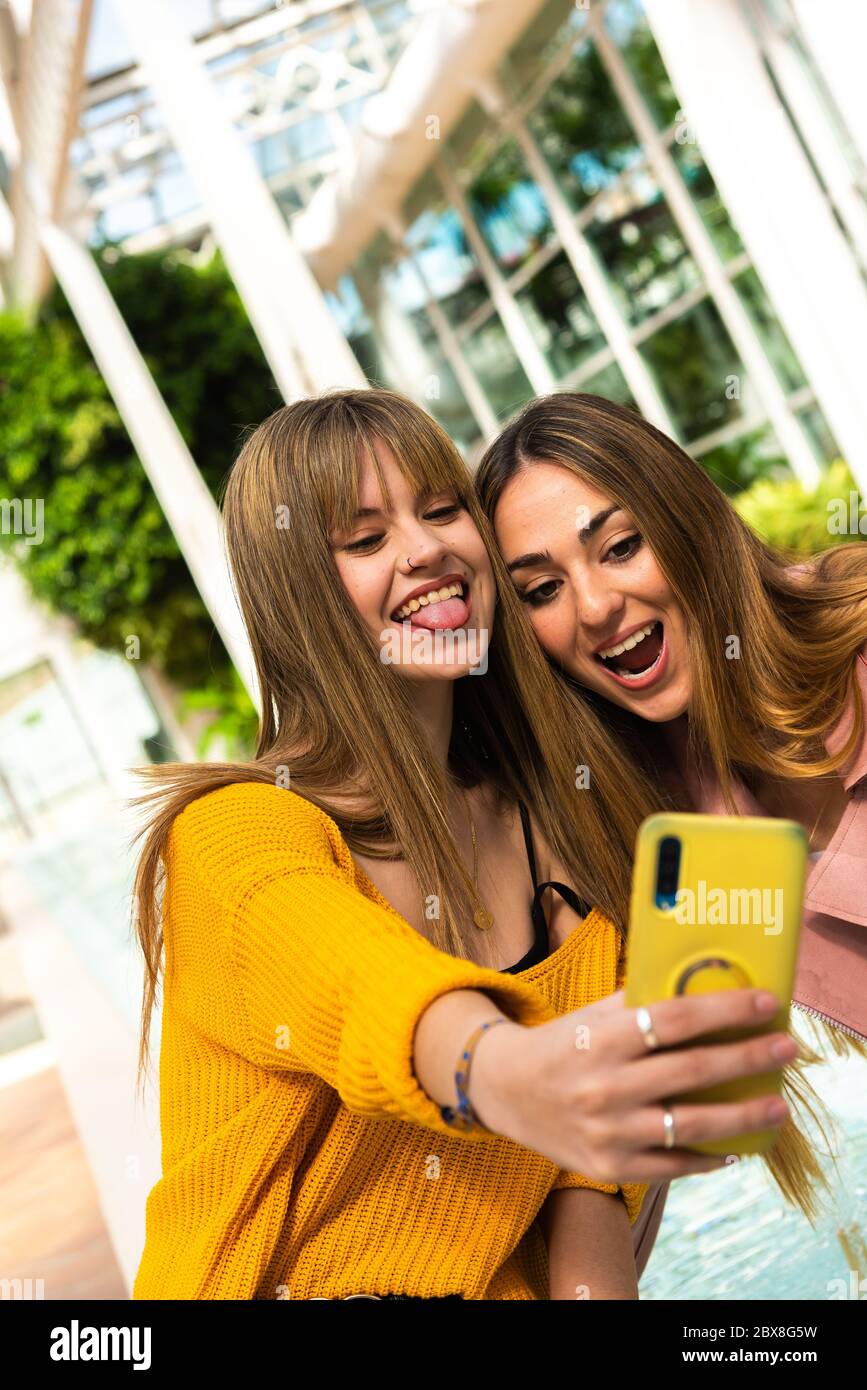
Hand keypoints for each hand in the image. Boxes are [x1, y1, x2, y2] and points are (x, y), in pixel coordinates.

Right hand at [470, 988, 795, 1182]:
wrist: (504, 1090)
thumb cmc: (560, 1044)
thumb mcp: (592, 1014)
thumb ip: (639, 1004)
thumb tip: (703, 990)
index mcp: (601, 1037)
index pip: (675, 1019)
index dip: (726, 1010)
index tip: (766, 1003)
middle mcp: (605, 1084)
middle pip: (692, 1070)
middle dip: (748, 1057)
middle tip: (787, 1047)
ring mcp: (609, 1130)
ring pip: (690, 1123)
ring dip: (743, 1115)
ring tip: (777, 1105)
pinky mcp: (610, 1165)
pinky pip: (672, 1165)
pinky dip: (708, 1156)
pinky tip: (737, 1145)